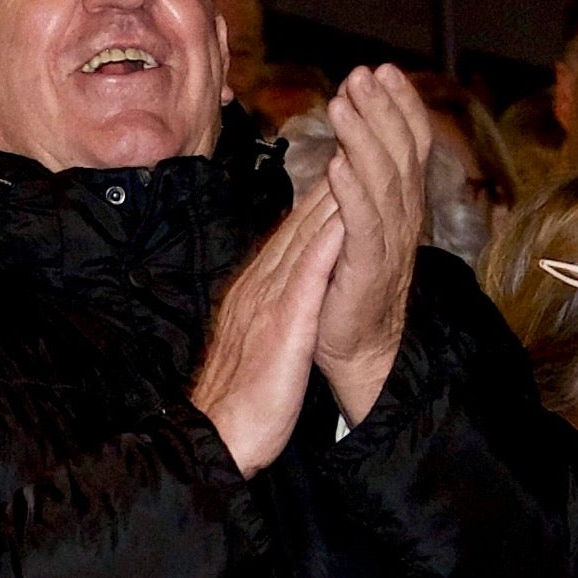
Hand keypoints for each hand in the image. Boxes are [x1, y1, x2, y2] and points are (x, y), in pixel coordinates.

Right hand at [192, 182, 343, 476]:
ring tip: (357, 156)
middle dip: (330, 181)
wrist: (220, 436)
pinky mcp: (283, 322)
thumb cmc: (240, 401)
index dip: (319, 199)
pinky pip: (308, 273)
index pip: (292, 236)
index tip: (345, 165)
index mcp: (255, 291)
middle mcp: (259, 286)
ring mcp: (269, 300)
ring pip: (303, 237)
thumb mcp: (256, 344)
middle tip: (356, 140)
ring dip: (331, 196)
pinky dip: (325, 240)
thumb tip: (278, 296)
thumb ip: (268, 313)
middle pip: (299, 225)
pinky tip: (345, 213)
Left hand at [313, 64, 432, 421]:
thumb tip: (350, 143)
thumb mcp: (360, 226)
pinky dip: (351, 193)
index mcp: (402, 205)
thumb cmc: (351, 286)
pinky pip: (363, 225)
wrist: (357, 352)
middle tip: (361, 73)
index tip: (381, 70)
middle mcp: (404, 218)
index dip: (398, 105)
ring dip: (362, 138)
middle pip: (400, 152)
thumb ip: (360, 187)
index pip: (409, 144)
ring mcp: (389, 243)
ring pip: (383, 180)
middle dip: (380, 108)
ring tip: (344, 103)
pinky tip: (336, 165)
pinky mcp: (367, 270)